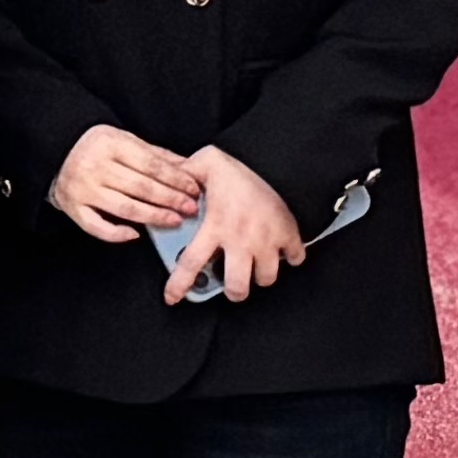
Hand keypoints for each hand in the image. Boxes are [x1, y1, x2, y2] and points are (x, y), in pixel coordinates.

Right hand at [49, 126, 202, 244]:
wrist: (56, 149)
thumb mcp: (125, 140)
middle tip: (191, 208)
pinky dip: (115, 233)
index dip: (175, 179)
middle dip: (170, 199)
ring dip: (153, 216)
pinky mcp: (73, 207)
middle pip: (140, 187)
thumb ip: (155, 155)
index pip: (150, 165)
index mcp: (110, 144)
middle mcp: (95, 166)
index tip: (193, 189)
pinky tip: (135, 235)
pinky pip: (96, 226)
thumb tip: (189, 169)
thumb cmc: (96, 146)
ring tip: (174, 221)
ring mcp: (83, 189)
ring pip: (124, 208)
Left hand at [173, 146, 305, 301]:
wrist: (275, 158)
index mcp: (216, 225)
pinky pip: (296, 259)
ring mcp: (268, 240)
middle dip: (233, 290)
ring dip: (259, 275)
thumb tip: (162, 177)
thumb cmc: (236, 167)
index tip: (172, 298)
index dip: (179, 286)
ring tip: (252, 266)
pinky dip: (291, 258)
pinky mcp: (290, 235)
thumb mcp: (203, 165)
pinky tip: (279, 251)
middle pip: (237, 286)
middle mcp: (242, 239)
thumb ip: (181, 175)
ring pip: (266, 277)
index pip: (191, 263)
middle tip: (230, 282)